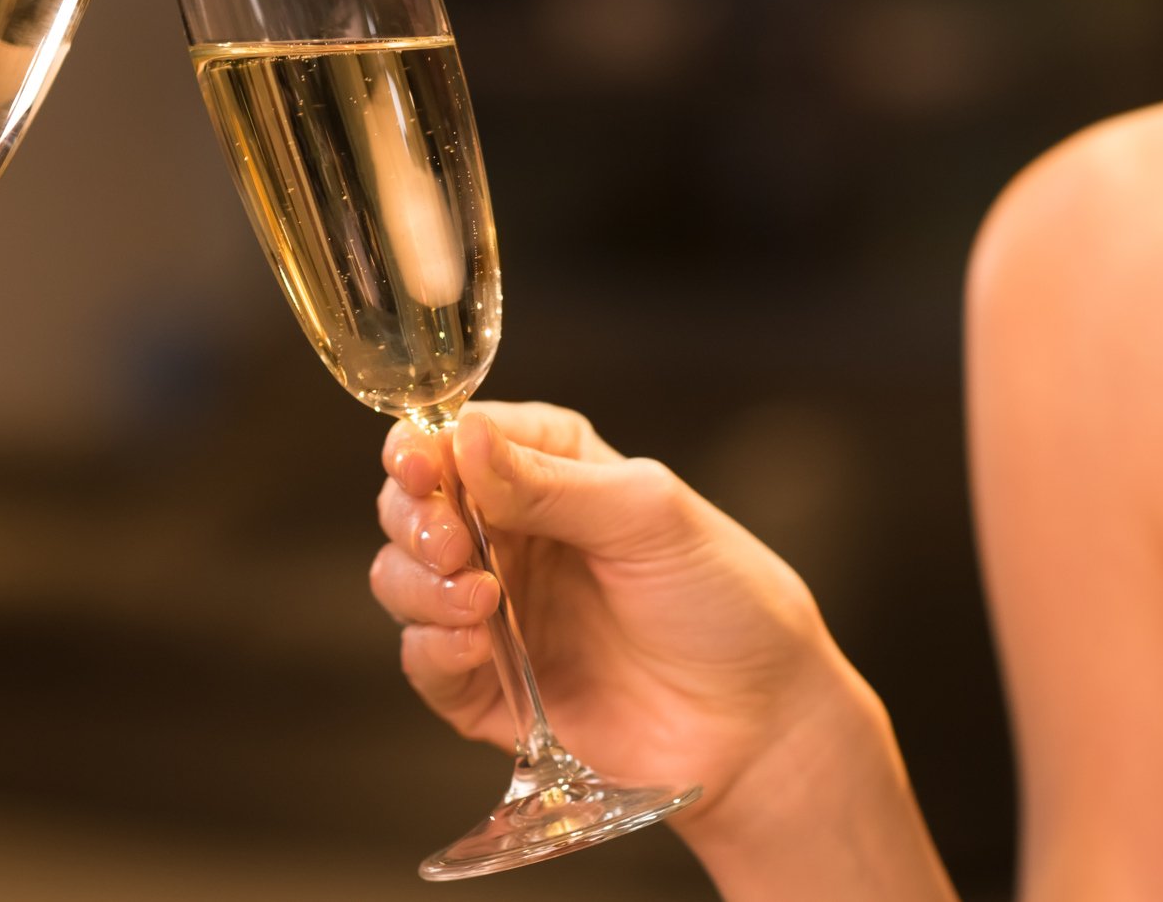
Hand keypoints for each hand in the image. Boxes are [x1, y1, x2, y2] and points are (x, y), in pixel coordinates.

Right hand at [371, 401, 861, 820]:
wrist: (760, 725)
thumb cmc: (724, 601)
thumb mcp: (647, 517)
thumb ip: (550, 482)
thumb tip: (461, 436)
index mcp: (547, 469)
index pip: (455, 439)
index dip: (422, 447)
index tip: (416, 465)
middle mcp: (509, 533)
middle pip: (412, 506)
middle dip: (414, 517)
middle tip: (449, 539)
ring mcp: (492, 610)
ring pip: (402, 579)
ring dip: (418, 584)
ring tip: (477, 598)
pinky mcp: (487, 688)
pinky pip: (424, 661)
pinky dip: (430, 648)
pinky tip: (469, 644)